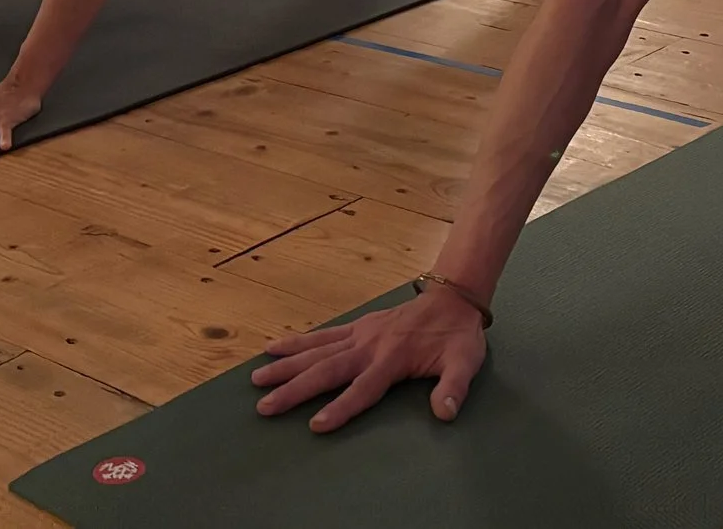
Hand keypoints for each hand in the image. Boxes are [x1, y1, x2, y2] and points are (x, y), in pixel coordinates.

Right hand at [251, 286, 487, 430]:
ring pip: (316, 351)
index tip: (315, 425)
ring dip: (286, 364)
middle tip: (264, 405)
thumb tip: (444, 413)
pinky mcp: (357, 326)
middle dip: (294, 389)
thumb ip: (453, 388)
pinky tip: (275, 347)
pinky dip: (297, 341)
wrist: (453, 297)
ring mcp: (360, 334)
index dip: (341, 408)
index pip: (362, 390)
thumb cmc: (458, 337)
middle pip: (326, 370)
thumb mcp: (465, 363)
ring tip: (256, 376)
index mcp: (393, 359)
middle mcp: (369, 346)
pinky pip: (322, 335)